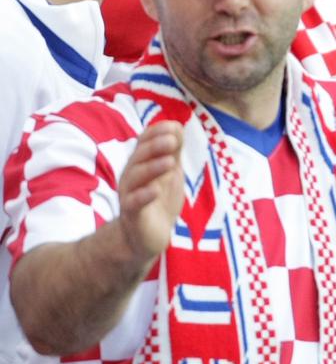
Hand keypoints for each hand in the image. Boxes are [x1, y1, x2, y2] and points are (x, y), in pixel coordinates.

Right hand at [116, 120, 183, 267]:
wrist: (146, 237)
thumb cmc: (159, 200)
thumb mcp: (170, 173)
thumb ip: (173, 152)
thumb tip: (177, 126)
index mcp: (141, 164)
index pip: (144, 143)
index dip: (156, 133)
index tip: (174, 126)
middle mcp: (132, 176)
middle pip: (139, 157)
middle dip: (155, 147)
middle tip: (172, 140)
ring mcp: (130, 194)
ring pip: (136, 177)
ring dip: (152, 168)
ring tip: (170, 162)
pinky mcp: (132, 214)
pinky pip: (134, 203)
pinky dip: (144, 195)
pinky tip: (155, 190)